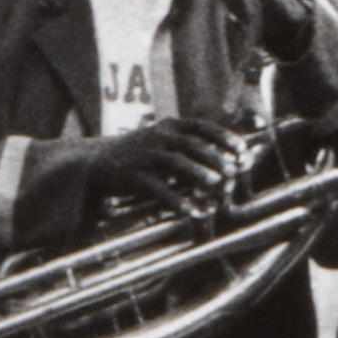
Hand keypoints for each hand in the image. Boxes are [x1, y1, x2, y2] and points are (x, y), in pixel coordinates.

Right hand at [86, 118, 254, 217]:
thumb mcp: (164, 141)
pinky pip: (157, 188)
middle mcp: (158, 137)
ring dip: (199, 173)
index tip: (242, 149)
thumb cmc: (141, 153)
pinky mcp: (133, 175)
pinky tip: (190, 211)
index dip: (224, 137)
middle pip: (193, 145)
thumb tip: (227, 159)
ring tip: (217, 184)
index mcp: (169, 126)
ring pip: (176, 162)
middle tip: (233, 172)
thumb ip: (191, 147)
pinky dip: (175, 200)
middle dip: (216, 158)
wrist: (96, 161)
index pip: (202, 127)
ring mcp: (145, 155)